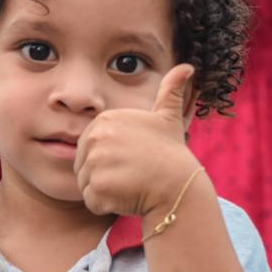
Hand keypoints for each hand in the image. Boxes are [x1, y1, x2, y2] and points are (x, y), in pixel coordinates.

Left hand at [75, 64, 198, 216]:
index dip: (111, 157)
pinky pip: (92, 201)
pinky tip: (127, 196)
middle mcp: (95, 138)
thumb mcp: (168, 118)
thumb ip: (170, 91)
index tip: (133, 158)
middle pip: (85, 165)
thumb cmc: (172, 153)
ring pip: (87, 184)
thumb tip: (187, 67)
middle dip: (106, 174)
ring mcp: (95, 163)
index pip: (91, 146)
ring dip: (106, 190)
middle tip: (133, 173)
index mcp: (105, 120)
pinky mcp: (97, 188)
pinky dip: (107, 204)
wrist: (179, 186)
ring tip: (131, 183)